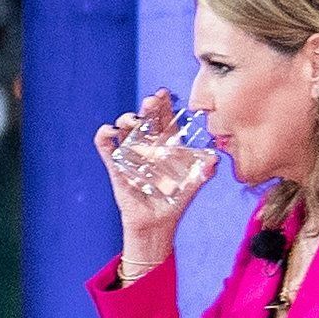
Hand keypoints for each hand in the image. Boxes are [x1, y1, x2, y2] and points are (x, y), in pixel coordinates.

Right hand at [93, 90, 212, 271]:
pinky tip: (110, 131)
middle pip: (145, 120)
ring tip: (134, 120)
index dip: (164, 106)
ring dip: (127, 119)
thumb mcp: (194, 184)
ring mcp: (130, 155)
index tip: (165, 94)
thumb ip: (204, 170)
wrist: (157, 224)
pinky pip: (107, 148)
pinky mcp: (116, 167)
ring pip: (125, 129)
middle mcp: (147, 147)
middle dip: (147, 107)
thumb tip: (214, 158)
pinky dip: (105, 137)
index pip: (165, 120)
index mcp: (166, 146)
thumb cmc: (176, 202)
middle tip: (151, 101)